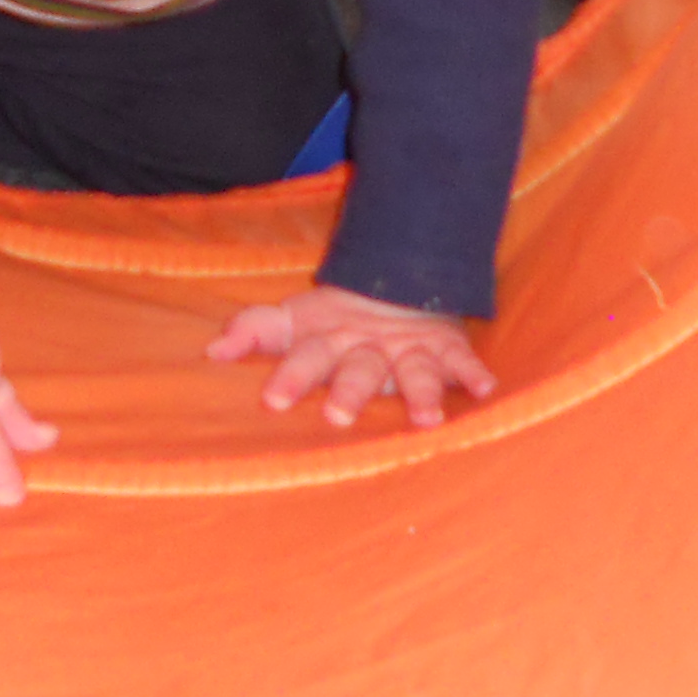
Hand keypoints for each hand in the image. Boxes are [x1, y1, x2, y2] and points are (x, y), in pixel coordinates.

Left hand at [207, 285, 497, 430]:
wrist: (398, 277)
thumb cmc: (335, 320)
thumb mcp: (294, 320)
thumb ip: (255, 330)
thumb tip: (212, 351)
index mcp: (326, 340)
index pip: (303, 355)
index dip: (290, 375)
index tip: (273, 401)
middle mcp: (366, 347)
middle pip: (357, 369)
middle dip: (350, 391)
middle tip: (338, 416)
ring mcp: (408, 348)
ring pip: (413, 370)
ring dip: (421, 392)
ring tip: (426, 419)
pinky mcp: (445, 349)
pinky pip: (463, 360)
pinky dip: (474, 373)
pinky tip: (485, 390)